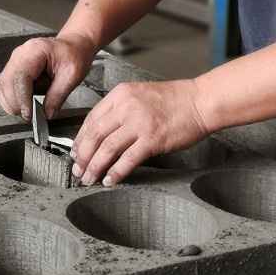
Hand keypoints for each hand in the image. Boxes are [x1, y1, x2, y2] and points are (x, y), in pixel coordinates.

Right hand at [0, 33, 97, 119]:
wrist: (74, 45)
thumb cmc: (74, 55)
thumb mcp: (72, 76)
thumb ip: (58, 95)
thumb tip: (47, 114)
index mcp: (36, 51)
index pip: (21, 76)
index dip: (22, 97)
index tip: (29, 113)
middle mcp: (21, 54)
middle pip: (7, 81)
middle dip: (14, 103)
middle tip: (28, 116)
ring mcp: (15, 60)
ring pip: (2, 85)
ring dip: (10, 102)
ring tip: (25, 111)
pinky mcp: (14, 67)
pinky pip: (5, 85)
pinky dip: (10, 98)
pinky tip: (22, 105)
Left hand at [70, 79, 210, 185]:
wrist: (200, 101)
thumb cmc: (175, 100)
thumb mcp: (140, 95)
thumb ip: (120, 110)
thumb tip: (103, 134)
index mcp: (121, 94)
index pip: (91, 119)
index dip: (80, 139)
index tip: (75, 152)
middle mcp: (126, 106)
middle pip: (95, 135)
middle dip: (82, 156)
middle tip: (77, 170)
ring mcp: (139, 122)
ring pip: (107, 148)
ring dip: (95, 166)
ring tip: (89, 178)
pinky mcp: (152, 138)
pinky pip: (128, 159)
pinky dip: (116, 172)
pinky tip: (110, 180)